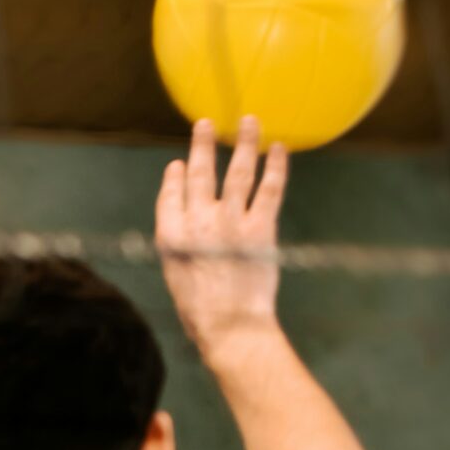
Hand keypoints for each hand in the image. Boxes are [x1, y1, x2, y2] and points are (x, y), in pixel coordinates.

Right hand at [157, 117, 287, 356]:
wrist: (231, 327)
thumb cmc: (201, 309)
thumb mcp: (176, 274)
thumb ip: (179, 242)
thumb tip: (187, 215)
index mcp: (172, 236)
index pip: (171, 195)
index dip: (174, 176)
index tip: (178, 164)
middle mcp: (199, 222)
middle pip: (200, 174)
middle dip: (202, 146)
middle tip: (206, 124)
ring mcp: (231, 222)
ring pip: (238, 172)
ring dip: (244, 143)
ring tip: (249, 121)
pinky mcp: (261, 229)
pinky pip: (270, 188)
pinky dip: (276, 166)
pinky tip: (278, 149)